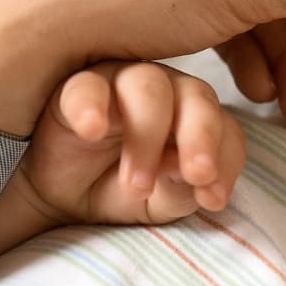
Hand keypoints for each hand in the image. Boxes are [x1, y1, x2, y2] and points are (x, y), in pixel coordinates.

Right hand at [8, 61, 244, 228]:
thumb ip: (181, 188)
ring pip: (148, 87)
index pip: (225, 127)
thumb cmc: (117, 190)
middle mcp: (163, 92)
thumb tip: (195, 175)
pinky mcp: (75, 89)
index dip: (225, 160)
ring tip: (136, 185)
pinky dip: (90, 107)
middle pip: (196, 96)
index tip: (213, 199)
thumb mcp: (158, 201)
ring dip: (147, 136)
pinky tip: (91, 131)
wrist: (59, 200)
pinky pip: (85, 88)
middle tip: (196, 175)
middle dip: (200, 138)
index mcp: (192, 116)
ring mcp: (119, 83)